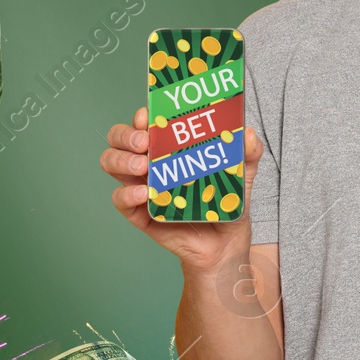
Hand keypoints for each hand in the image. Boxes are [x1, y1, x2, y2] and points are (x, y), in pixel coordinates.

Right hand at [100, 106, 261, 273]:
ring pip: (111, 163)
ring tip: (143, 166)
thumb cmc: (226, 203)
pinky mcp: (139, 213)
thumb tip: (248, 133)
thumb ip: (248, 153)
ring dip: (121, 160)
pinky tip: (143, 193)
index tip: (148, 116)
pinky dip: (126, 194)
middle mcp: (150, 162)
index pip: (144, 123)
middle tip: (144, 142)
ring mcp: (141, 186)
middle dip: (125, 135)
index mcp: (169, 147)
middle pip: (119, 138)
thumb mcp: (242, 174)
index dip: (141, 116)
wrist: (224, 242)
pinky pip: (120, 199)